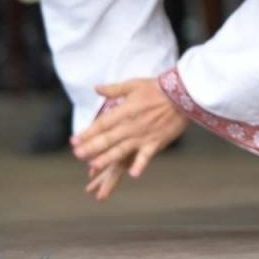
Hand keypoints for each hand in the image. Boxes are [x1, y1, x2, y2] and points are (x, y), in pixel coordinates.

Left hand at [70, 77, 187, 195]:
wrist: (184, 92)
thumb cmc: (158, 87)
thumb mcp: (134, 84)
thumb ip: (114, 89)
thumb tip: (96, 88)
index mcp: (126, 110)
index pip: (102, 123)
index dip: (87, 132)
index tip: (74, 140)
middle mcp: (132, 124)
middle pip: (108, 138)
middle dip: (91, 147)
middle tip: (77, 154)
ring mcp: (144, 135)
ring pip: (122, 149)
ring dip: (107, 158)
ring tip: (93, 166)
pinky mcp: (157, 142)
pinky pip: (147, 156)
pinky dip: (140, 165)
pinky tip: (133, 174)